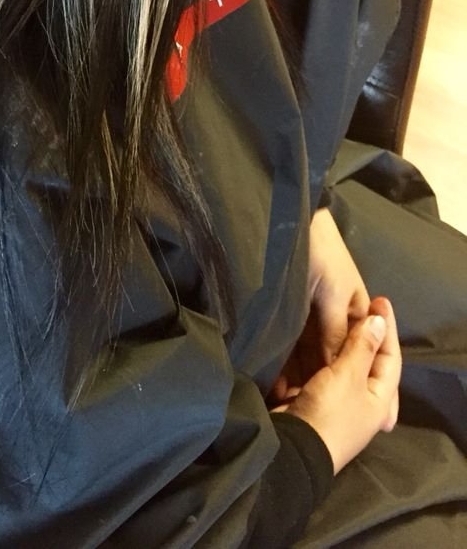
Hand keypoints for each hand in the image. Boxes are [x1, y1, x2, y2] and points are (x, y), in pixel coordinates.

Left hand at [269, 208, 370, 402]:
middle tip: (297, 405)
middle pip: (329, 357)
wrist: (289, 220)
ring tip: (280, 395)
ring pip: (306, 352)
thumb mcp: (334, 296)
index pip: (356, 356)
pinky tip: (271, 375)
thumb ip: (335, 334)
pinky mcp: (287, 310)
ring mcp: (310, 314)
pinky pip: (288, 340)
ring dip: (296, 373)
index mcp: (356, 315)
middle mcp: (334, 319)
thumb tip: (335, 371)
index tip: (331, 406)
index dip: (346, 380)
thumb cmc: (321, 256)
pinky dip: (282, 357)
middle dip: (315, 380)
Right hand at [275, 295, 401, 473]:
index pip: (390, 356)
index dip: (386, 327)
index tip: (379, 299)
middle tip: (351, 304)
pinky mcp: (310, 401)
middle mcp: (361, 400)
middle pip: (364, 360)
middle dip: (358, 334)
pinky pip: (313, 372)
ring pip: (336, 364)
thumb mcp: (348, 377)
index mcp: (379, 398)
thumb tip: (378, 322)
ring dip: (330, 343)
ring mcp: (334, 402)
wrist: (292, 447)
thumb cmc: (329, 411)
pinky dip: (308, 357)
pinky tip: (300, 338)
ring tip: (322, 315)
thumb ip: (362, 347)